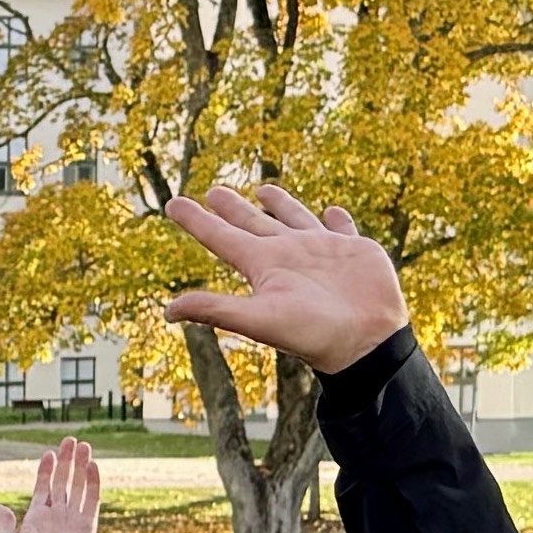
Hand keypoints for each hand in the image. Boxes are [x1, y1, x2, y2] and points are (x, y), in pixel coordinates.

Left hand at [0, 438, 102, 532]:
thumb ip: (3, 524)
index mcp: (37, 518)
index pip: (43, 488)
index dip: (46, 470)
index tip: (48, 453)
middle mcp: (56, 516)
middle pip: (63, 481)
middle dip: (66, 461)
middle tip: (69, 440)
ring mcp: (72, 519)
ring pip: (78, 486)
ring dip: (81, 466)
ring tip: (83, 445)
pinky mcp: (87, 525)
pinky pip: (92, 499)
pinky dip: (93, 482)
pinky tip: (92, 464)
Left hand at [157, 180, 405, 375]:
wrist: (365, 343)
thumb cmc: (312, 332)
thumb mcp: (259, 319)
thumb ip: (215, 310)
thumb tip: (168, 312)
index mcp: (263, 266)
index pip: (221, 237)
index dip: (196, 221)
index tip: (172, 204)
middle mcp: (287, 255)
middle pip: (252, 223)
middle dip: (232, 208)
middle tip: (213, 191)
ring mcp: (320, 251)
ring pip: (294, 219)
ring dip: (279, 204)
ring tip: (263, 189)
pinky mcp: (353, 250)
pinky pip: (342, 229)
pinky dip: (337, 220)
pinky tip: (331, 212)